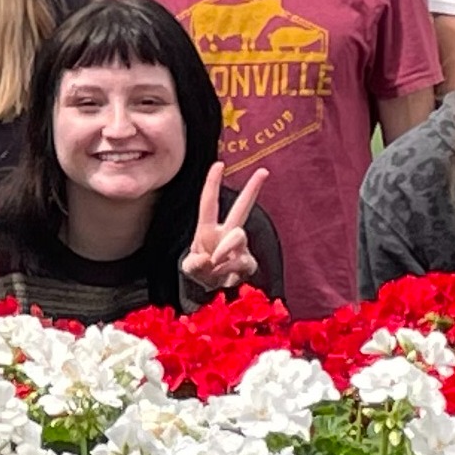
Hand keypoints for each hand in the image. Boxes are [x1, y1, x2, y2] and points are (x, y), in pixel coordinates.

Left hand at [183, 164, 267, 293]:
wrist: (214, 290)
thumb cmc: (202, 271)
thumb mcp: (190, 268)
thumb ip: (194, 264)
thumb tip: (210, 259)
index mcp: (208, 229)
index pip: (209, 202)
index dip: (212, 183)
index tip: (219, 164)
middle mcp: (227, 233)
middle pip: (242, 207)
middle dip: (253, 188)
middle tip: (264, 170)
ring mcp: (240, 246)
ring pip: (238, 235)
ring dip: (224, 250)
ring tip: (215, 263)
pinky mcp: (249, 261)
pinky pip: (241, 260)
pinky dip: (228, 269)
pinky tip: (223, 275)